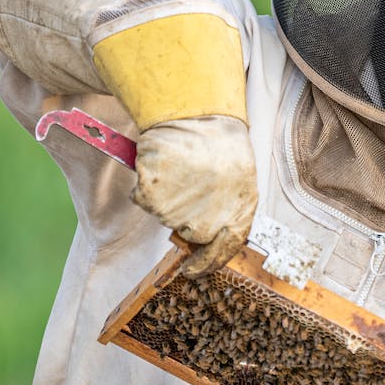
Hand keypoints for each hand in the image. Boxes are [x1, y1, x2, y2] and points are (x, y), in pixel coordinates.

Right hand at [131, 115, 257, 276]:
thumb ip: (229, 209)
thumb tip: (208, 235)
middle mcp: (211, 220)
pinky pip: (145, 200)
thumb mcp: (239, 178)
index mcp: (240, 213)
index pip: (225, 251)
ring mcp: (181, 212)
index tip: (194, 270)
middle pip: (192, 235)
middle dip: (185, 219)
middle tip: (185, 194)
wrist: (194, 114)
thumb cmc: (219, 142)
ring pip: (166, 216)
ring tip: (181, 168)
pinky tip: (163, 165)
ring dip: (168, 198)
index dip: (208, 264)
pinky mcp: (155, 200)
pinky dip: (147, 186)